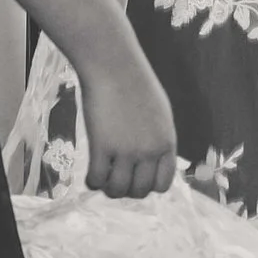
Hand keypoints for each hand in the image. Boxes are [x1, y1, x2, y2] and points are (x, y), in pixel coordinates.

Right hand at [76, 45, 178, 198]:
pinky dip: (92, 182)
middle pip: (140, 191)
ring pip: (118, 190)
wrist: (114, 66)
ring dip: (109, 189)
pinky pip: (97, 179)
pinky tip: (91, 174)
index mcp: (166, 142)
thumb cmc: (135, 84)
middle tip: (116, 179)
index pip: (163, 184)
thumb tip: (150, 159)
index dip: (148, 186)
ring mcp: (126, 150)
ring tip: (103, 179)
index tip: (136, 179)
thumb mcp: (159, 113)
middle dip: (127, 190)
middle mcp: (149, 150)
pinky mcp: (102, 146)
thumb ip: (157, 138)